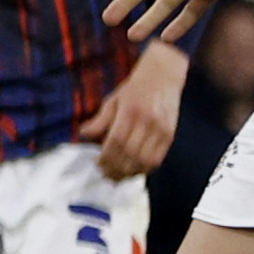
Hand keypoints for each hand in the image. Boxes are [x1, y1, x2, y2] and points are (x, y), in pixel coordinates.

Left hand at [80, 43, 187, 180]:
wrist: (163, 76)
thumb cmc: (134, 88)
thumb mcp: (113, 100)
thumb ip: (100, 119)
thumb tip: (83, 133)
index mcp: (129, 112)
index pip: (116, 142)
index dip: (106, 158)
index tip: (98, 165)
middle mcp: (146, 122)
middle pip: (130, 154)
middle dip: (116, 169)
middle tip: (106, 175)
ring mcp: (160, 129)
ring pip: (145, 160)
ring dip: (130, 172)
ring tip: (118, 176)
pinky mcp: (170, 135)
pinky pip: (158, 158)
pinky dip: (145, 168)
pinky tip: (134, 170)